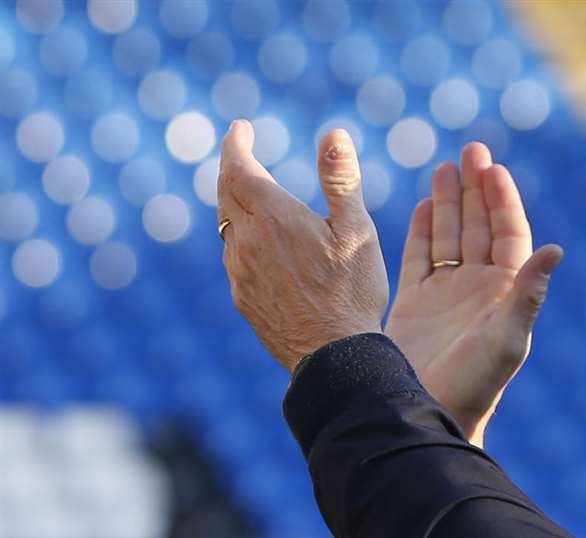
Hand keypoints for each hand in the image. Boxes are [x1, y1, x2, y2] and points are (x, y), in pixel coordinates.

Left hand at [218, 120, 387, 369]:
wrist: (333, 357)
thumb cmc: (351, 293)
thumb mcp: (356, 231)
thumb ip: (341, 180)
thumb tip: (334, 133)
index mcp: (272, 216)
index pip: (237, 166)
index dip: (236, 143)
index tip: (241, 129)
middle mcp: (245, 240)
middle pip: (226, 194)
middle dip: (234, 170)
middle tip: (245, 157)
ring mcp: (240, 272)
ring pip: (229, 228)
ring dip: (238, 208)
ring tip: (256, 203)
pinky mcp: (243, 298)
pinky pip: (236, 259)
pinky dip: (245, 242)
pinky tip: (265, 252)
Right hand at [384, 142, 561, 446]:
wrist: (432, 415)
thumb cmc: (475, 384)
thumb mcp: (506, 338)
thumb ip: (529, 294)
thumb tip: (558, 249)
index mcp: (504, 293)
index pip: (508, 235)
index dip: (502, 201)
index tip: (493, 168)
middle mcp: (479, 290)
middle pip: (480, 228)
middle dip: (476, 190)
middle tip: (471, 150)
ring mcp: (447, 296)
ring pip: (450, 237)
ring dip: (450, 203)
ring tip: (445, 167)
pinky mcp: (416, 305)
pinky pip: (420, 258)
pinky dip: (423, 231)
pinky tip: (425, 205)